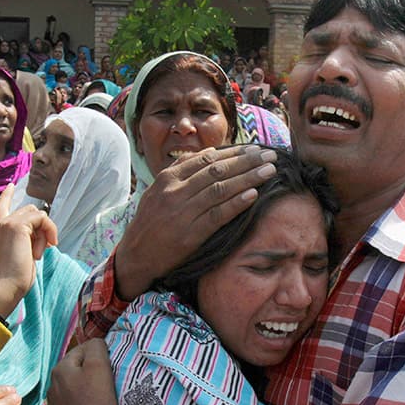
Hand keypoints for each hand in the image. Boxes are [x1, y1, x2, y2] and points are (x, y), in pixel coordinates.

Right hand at [0, 183, 57, 317]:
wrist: (4, 287)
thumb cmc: (13, 279)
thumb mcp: (19, 254)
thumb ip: (25, 240)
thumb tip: (41, 233)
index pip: (1, 207)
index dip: (7, 195)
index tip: (11, 185)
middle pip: (30, 211)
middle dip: (41, 229)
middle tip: (40, 251)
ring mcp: (7, 223)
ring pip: (37, 214)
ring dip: (44, 233)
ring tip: (37, 253)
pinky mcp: (17, 226)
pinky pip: (42, 219)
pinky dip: (48, 232)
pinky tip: (45, 247)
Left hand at [47, 339, 119, 404]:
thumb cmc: (97, 401)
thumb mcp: (100, 366)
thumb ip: (96, 346)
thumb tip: (94, 343)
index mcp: (60, 371)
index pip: (80, 351)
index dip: (97, 355)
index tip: (109, 365)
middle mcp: (51, 388)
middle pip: (74, 373)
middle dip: (87, 374)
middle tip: (105, 383)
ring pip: (69, 393)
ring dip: (81, 392)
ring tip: (97, 401)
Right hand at [113, 145, 277, 299]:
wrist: (135, 256)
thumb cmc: (151, 223)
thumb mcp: (159, 192)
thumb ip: (182, 174)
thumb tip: (212, 155)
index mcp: (168, 178)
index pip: (206, 158)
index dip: (233, 152)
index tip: (254, 148)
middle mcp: (174, 191)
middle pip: (217, 170)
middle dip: (247, 161)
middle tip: (269, 155)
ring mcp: (182, 213)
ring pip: (220, 189)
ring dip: (248, 178)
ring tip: (268, 170)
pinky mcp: (190, 234)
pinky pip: (218, 215)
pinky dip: (237, 204)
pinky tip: (254, 195)